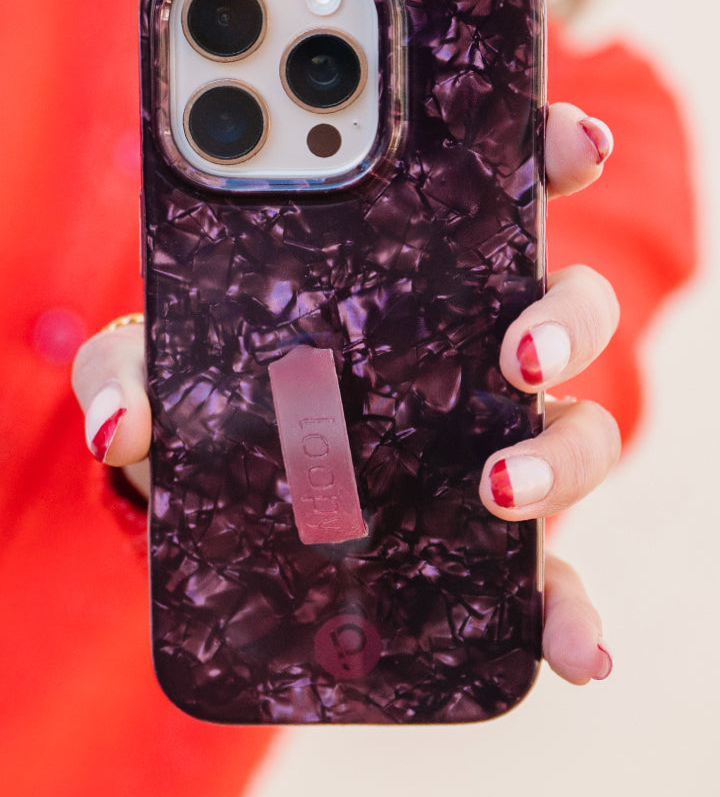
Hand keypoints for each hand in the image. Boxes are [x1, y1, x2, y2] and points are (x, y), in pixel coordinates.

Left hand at [72, 102, 619, 685]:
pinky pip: (554, 574)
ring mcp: (491, 445)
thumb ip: (129, 370)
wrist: (216, 512)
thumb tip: (117, 425)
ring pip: (578, 431)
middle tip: (517, 351)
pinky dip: (572, 610)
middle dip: (567, 317)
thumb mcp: (159, 367)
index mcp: (414, 280)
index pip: (501, 197)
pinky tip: (578, 653)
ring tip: (500, 489)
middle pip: (566, 310)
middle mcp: (473, 355)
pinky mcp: (488, 545)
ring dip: (564, 457)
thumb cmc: (205, 403)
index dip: (552, 155)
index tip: (578, 143)